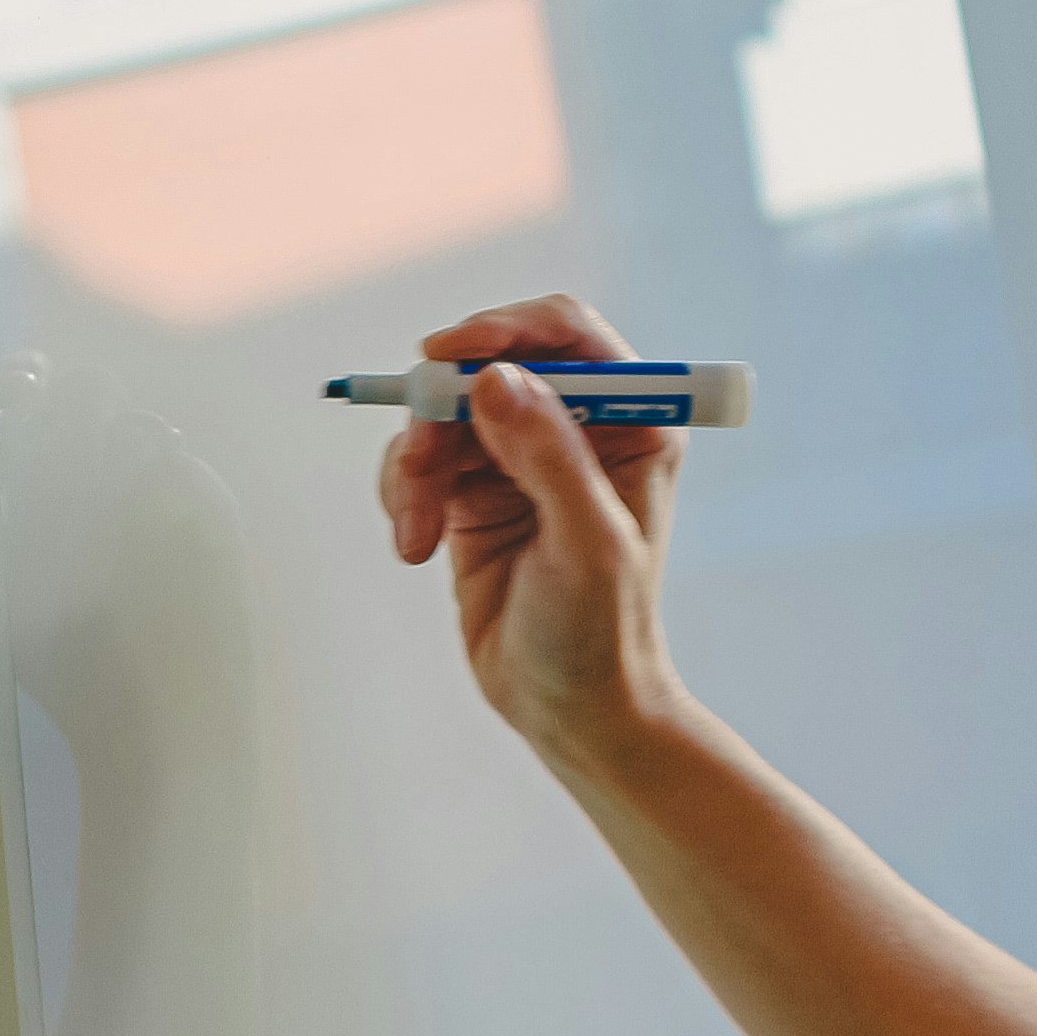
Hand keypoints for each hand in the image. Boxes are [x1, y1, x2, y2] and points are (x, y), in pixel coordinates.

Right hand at [375, 294, 686, 766]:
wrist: (569, 707)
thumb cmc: (602, 630)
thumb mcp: (587, 543)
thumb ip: (548, 456)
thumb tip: (495, 378)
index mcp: (632, 420)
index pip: (568, 334)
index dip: (509, 328)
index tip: (450, 353)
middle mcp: (577, 425)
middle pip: (492, 363)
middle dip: (444, 405)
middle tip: (419, 456)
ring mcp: (521, 455)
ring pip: (445, 410)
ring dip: (416, 461)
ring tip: (415, 528)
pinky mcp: (474, 490)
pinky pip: (420, 457)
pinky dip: (403, 490)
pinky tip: (413, 542)